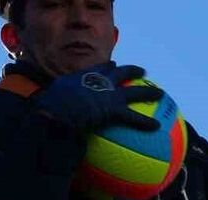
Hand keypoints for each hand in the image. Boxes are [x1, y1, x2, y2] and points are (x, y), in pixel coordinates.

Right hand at [33, 63, 163, 131]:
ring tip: (160, 94)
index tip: (113, 65)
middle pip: (119, 72)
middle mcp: (99, 81)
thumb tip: (48, 117)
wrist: (58, 109)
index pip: (99, 68)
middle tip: (141, 71)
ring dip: (148, 92)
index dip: (107, 67)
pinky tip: (156, 126)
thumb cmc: (49, 107)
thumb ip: (57, 104)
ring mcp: (108, 93)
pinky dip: (145, 122)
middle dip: (131, 70)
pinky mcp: (113, 108)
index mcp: (84, 77)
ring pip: (134, 91)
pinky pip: (133, 117)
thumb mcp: (50, 101)